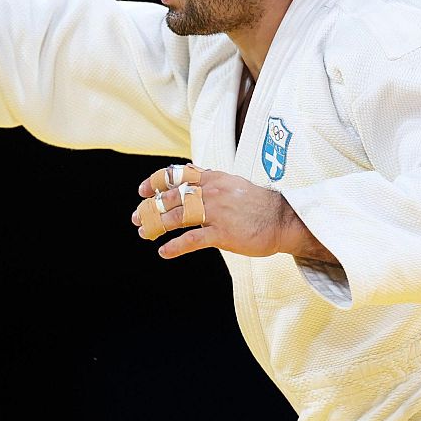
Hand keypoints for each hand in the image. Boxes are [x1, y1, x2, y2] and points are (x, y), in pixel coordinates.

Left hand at [130, 166, 297, 259]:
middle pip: (171, 197)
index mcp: (212, 178)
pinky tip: (164, 251)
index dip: (155, 182)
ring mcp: (217, 212)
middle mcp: (212, 192)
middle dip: (150, 208)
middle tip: (136, 217)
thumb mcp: (231, 182)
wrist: (283, 220)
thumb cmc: (257, 204)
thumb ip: (209, 177)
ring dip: (155, 225)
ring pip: (177, 217)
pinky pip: (192, 240)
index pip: (176, 175)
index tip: (142, 191)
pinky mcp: (223, 234)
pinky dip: (175, 247)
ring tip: (144, 233)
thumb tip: (188, 169)